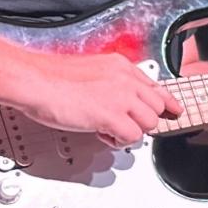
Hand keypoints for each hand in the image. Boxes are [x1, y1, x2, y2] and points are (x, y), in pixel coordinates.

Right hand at [12, 50, 181, 144]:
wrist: (35, 81)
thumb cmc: (52, 78)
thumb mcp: (90, 71)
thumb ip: (109, 81)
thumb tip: (117, 98)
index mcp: (120, 66)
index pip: (155, 86)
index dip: (165, 102)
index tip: (173, 110)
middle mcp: (125, 80)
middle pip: (156, 106)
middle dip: (142, 119)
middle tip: (123, 124)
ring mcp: (121, 97)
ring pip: (149, 123)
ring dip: (130, 131)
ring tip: (108, 128)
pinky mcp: (112, 116)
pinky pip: (133, 137)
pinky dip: (118, 140)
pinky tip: (102, 133)